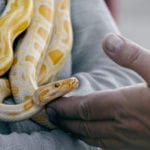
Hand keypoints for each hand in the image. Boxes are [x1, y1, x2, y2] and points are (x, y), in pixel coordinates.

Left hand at [46, 33, 149, 148]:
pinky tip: (89, 135)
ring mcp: (129, 140)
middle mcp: (122, 126)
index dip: (65, 107)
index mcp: (124, 105)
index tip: (51, 104)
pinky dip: (92, 139)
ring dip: (75, 130)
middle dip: (65, 120)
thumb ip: (131, 55)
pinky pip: (106, 145)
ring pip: (93, 137)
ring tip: (63, 125)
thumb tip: (107, 40)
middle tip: (50, 115)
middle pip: (84, 124)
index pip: (84, 108)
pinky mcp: (136, 146)